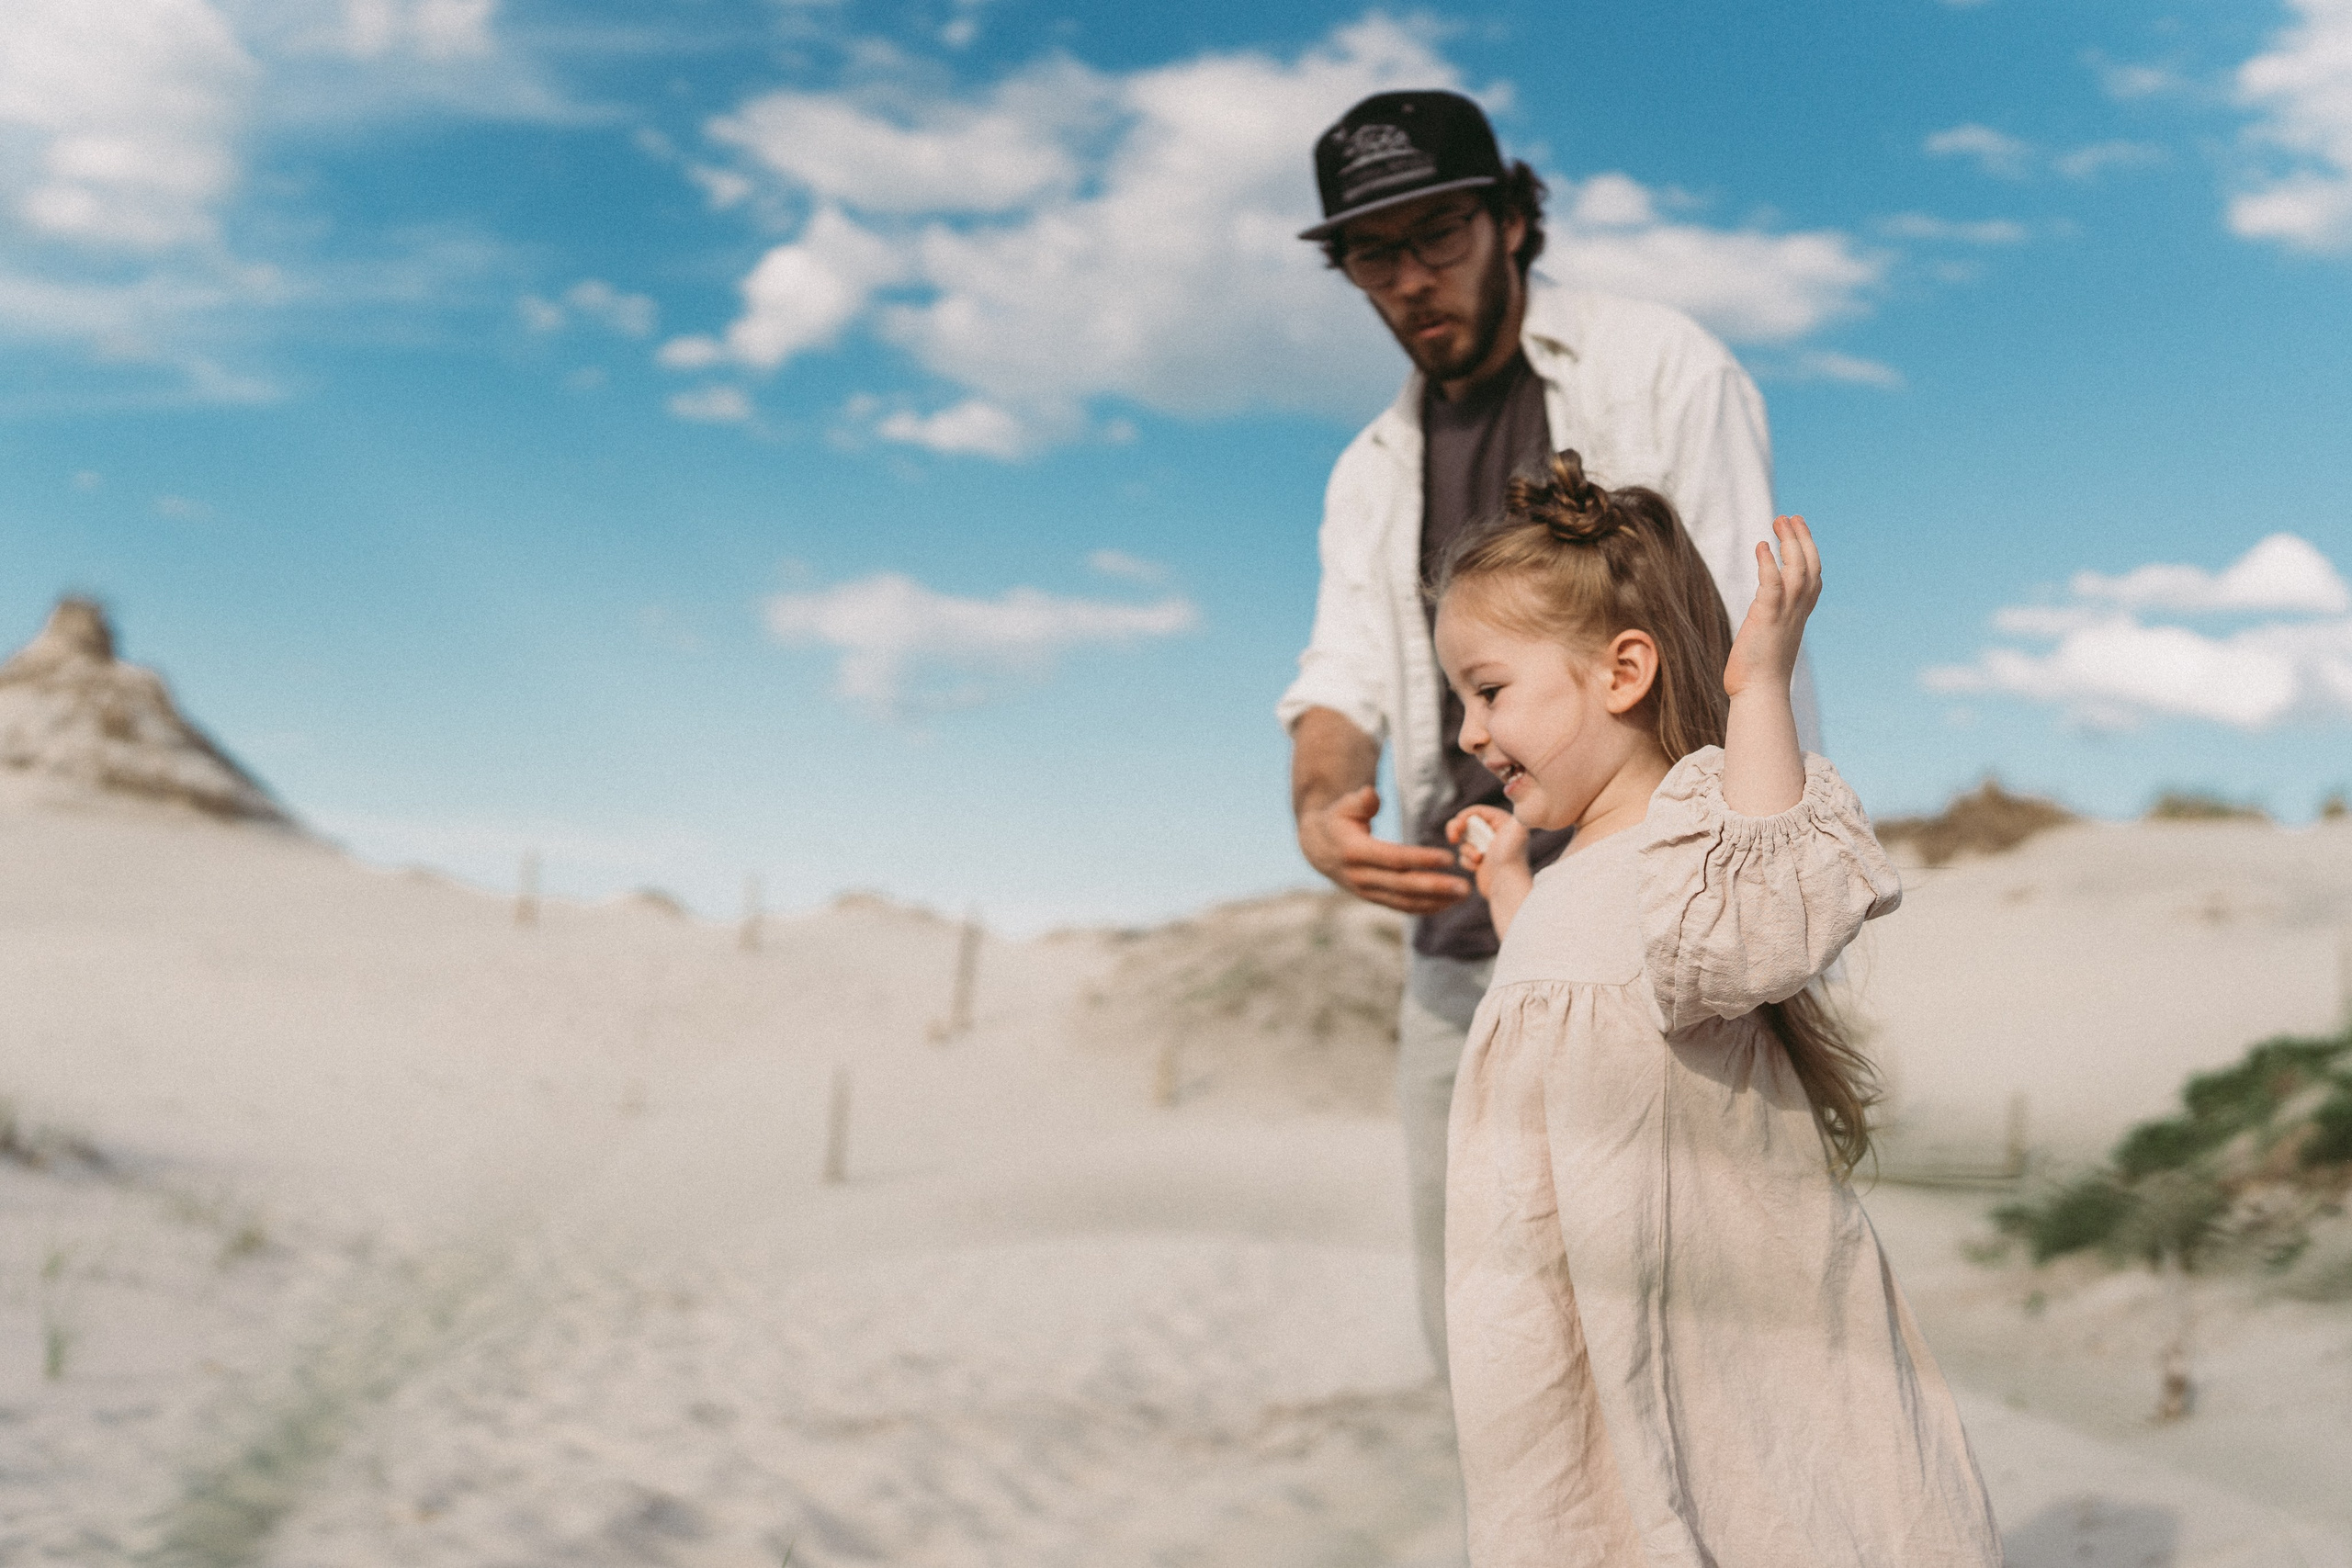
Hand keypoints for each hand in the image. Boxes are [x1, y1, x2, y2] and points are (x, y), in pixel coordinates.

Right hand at [1298, 784, 1468, 914]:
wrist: (1318, 848)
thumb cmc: (1339, 820)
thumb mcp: (1344, 806)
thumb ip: (1360, 801)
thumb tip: (1371, 794)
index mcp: (1354, 852)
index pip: (1393, 858)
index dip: (1420, 859)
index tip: (1448, 858)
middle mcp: (1360, 876)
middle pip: (1402, 885)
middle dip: (1435, 887)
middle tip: (1464, 886)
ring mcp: (1366, 891)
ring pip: (1404, 901)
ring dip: (1435, 900)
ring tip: (1463, 895)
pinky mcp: (1373, 898)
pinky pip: (1401, 906)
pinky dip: (1425, 907)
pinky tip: (1447, 903)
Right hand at [1445, 805, 1528, 903]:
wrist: (1508, 888)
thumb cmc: (1511, 858)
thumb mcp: (1516, 828)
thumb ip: (1515, 808)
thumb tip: (1517, 789)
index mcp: (1503, 821)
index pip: (1476, 811)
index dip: (1463, 817)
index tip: (1457, 828)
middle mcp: (1496, 833)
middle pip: (1466, 824)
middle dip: (1458, 831)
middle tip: (1453, 838)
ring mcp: (1488, 848)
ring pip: (1463, 841)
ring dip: (1466, 850)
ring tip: (1478, 859)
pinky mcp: (1482, 863)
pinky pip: (1464, 856)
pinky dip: (1467, 861)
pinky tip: (1477, 868)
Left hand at [1724, 514, 1820, 699]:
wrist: (1759, 694)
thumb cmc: (1758, 675)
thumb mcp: (1770, 642)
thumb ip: (1770, 627)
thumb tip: (1761, 626)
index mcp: (1798, 616)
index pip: (1813, 578)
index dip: (1809, 553)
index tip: (1799, 533)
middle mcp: (1797, 612)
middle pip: (1809, 566)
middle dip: (1802, 539)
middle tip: (1789, 517)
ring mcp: (1784, 614)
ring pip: (1797, 569)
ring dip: (1789, 542)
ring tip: (1779, 521)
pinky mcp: (1766, 617)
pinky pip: (1772, 583)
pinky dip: (1769, 562)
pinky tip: (1761, 546)